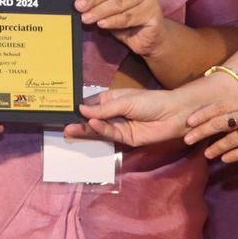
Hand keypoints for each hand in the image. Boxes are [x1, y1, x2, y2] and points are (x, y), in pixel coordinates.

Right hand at [71, 87, 189, 147]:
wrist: (175, 114)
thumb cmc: (152, 101)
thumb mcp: (125, 100)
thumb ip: (104, 108)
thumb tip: (82, 110)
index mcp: (112, 99)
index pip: (91, 104)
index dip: (79, 107)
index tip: (63, 109)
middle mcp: (113, 113)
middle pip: (92, 118)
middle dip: (79, 121)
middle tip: (62, 123)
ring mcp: (119, 126)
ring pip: (98, 129)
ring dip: (84, 129)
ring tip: (69, 128)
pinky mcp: (126, 138)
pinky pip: (110, 134)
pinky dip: (100, 130)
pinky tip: (91, 125)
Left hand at [75, 0, 167, 57]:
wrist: (149, 38)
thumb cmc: (127, 20)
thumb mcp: (109, 8)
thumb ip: (98, 1)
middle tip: (79, 6)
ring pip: (120, 3)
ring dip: (101, 11)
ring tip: (86, 18)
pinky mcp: (154, 12)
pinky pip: (129, 17)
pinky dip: (113, 21)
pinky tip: (102, 24)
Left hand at [185, 92, 237, 162]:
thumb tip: (229, 112)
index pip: (219, 106)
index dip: (202, 114)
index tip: (189, 121)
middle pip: (219, 123)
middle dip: (200, 131)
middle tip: (187, 139)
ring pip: (230, 140)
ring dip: (215, 147)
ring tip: (205, 153)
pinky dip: (233, 156)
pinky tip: (224, 159)